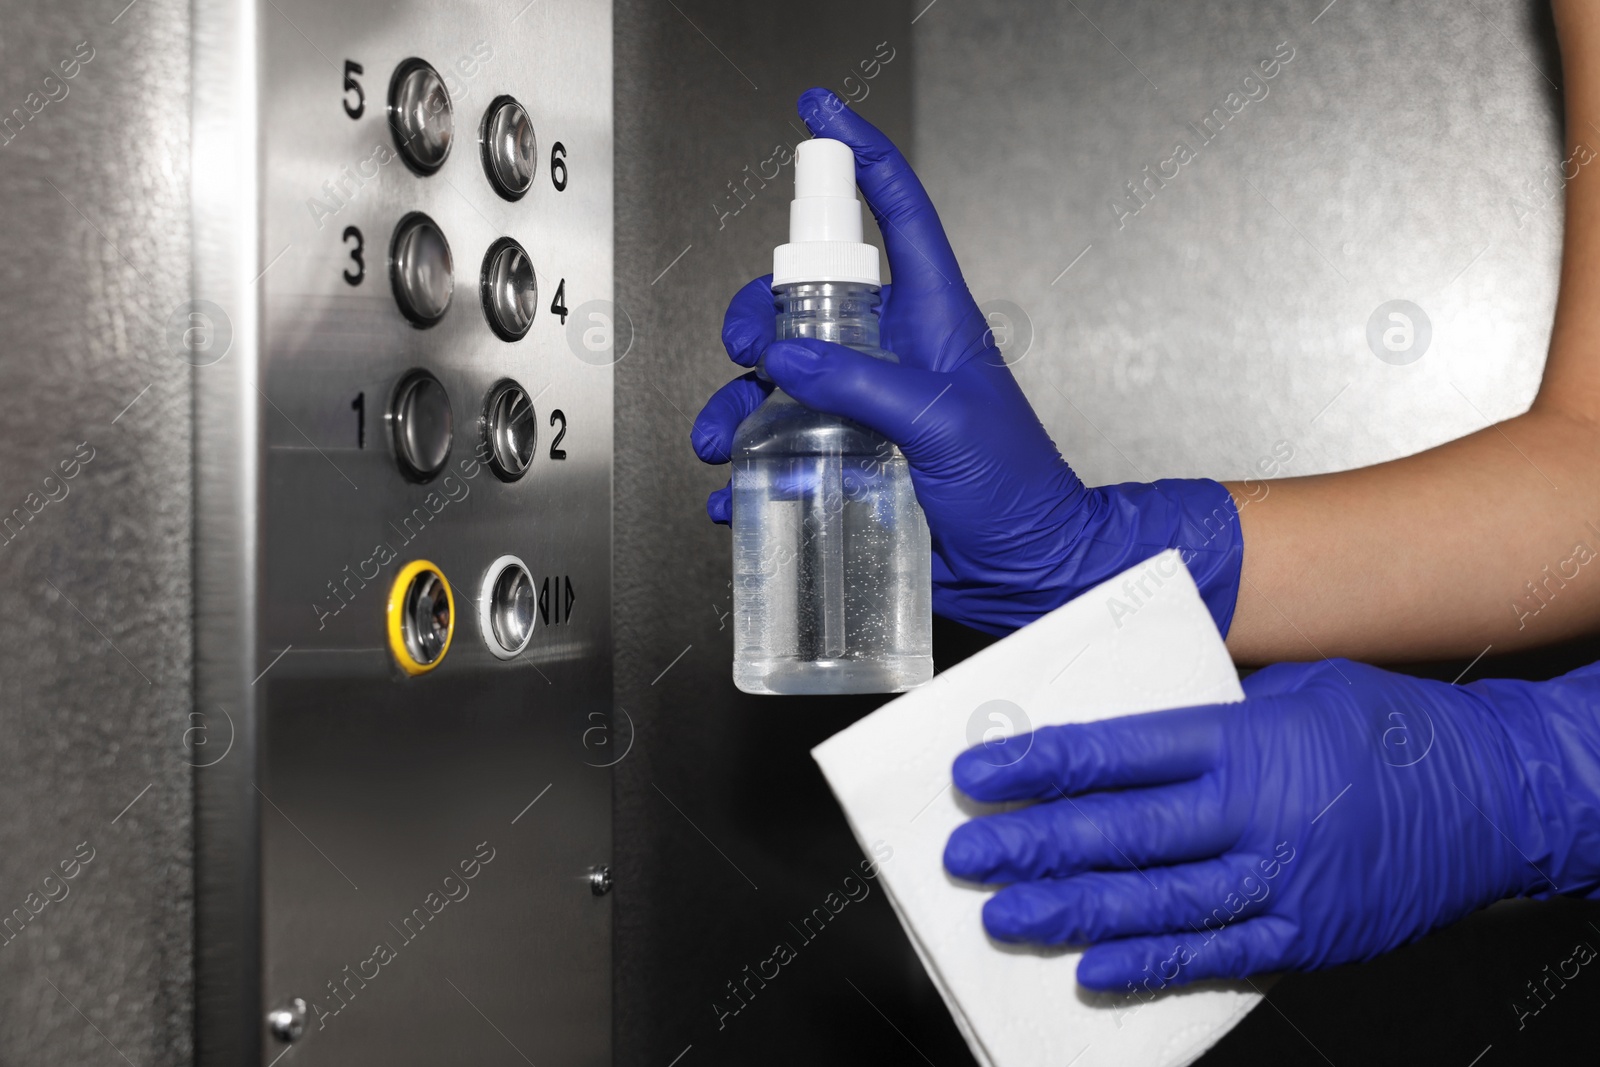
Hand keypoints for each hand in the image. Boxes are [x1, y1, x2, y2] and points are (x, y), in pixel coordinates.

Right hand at [691, 89, 1243, 634]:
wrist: (1027, 573)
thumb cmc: (1018, 488)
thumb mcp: (947, 423)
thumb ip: (865, 385)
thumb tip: (785, 359)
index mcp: (929, 319)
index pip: (895, 212)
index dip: (859, 158)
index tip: (819, 116)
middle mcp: (887, 354)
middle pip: (803, 298)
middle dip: (756, 315)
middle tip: (745, 350)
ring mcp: (860, 409)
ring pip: (775, 380)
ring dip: (734, 406)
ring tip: (725, 443)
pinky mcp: (842, 463)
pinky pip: (776, 451)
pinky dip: (747, 470)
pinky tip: (737, 492)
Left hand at [942, 658, 1599, 991]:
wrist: (1497, 794)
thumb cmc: (1390, 732)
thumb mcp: (1292, 692)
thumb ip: (1208, 720)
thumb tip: (1119, 742)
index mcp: (1244, 740)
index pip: (1116, 750)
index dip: (1038, 764)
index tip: (980, 773)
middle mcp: (1255, 811)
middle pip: (1122, 828)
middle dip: (1035, 841)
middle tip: (969, 851)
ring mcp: (1281, 880)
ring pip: (1156, 899)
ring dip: (1074, 909)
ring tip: (1008, 914)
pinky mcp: (1305, 932)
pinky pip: (1215, 953)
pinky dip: (1151, 963)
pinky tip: (1093, 968)